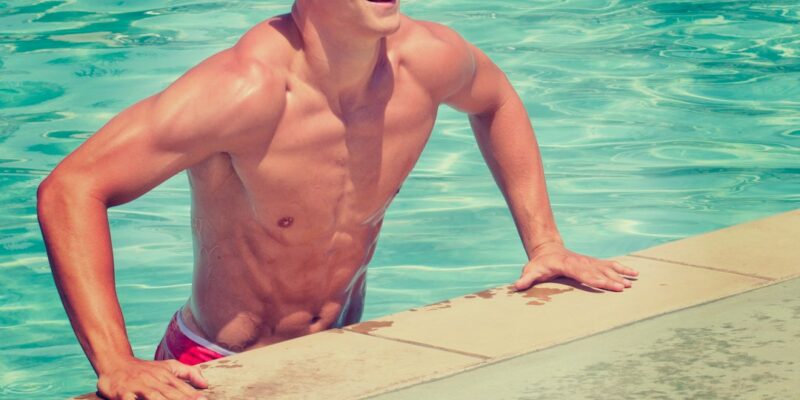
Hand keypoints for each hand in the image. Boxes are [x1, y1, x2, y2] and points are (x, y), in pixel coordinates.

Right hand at [96, 358, 207, 399]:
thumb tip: (206, 384)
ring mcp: (138, 387)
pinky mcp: (122, 393)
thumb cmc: (147, 369)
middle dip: (182, 399)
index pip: (182, 387)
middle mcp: (153, 381)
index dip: (192, 395)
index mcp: (166, 375)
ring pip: (153, 397)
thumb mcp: (169, 367)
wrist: (116, 363)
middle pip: (170, 393)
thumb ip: (189, 373)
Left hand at [514, 243, 638, 291]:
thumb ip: (526, 278)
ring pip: (607, 267)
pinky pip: (610, 265)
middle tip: (624, 287)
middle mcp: (582, 263)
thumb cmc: (539, 264)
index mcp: (569, 265)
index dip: (595, 279)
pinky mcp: (593, 262)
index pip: (584, 274)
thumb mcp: (531, 270)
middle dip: (611, 280)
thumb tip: (516, 287)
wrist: (547, 249)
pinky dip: (622, 268)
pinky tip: (634, 273)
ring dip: (620, 274)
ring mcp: (589, 262)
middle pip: (598, 272)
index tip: (606, 284)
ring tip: (633, 281)